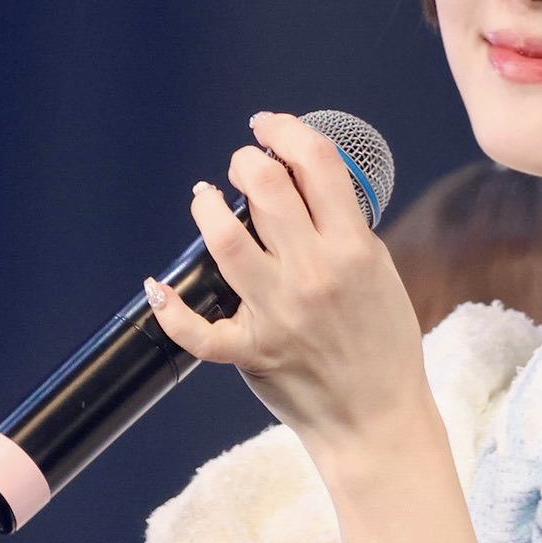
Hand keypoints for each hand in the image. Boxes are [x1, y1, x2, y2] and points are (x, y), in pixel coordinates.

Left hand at [143, 111, 426, 452]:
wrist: (378, 416)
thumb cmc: (383, 342)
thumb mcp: (379, 271)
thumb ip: (343, 229)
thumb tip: (302, 184)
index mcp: (353, 248)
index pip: (317, 163)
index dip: (287, 130)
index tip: (270, 126)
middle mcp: (313, 273)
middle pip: (265, 186)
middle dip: (245, 161)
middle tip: (241, 167)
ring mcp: (279, 312)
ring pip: (224, 240)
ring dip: (205, 208)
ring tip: (204, 199)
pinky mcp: (252, 351)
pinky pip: (198, 330)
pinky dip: (170, 308)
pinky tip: (158, 288)